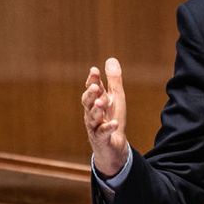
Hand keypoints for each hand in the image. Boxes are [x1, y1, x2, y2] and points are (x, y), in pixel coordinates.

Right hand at [82, 57, 129, 176]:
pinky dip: (108, 128)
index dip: (92, 80)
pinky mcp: (101, 139)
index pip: (91, 89)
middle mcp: (91, 113)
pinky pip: (103, 133)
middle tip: (96, 87)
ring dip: (96, 110)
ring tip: (102, 103)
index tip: (95, 70)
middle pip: (87, 102)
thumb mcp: (115, 97)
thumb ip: (113, 80)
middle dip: (91, 94)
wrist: (112, 145)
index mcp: (95, 101)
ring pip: (92, 118)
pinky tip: (114, 123)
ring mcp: (94, 127)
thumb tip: (111, 59)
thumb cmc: (111, 117)